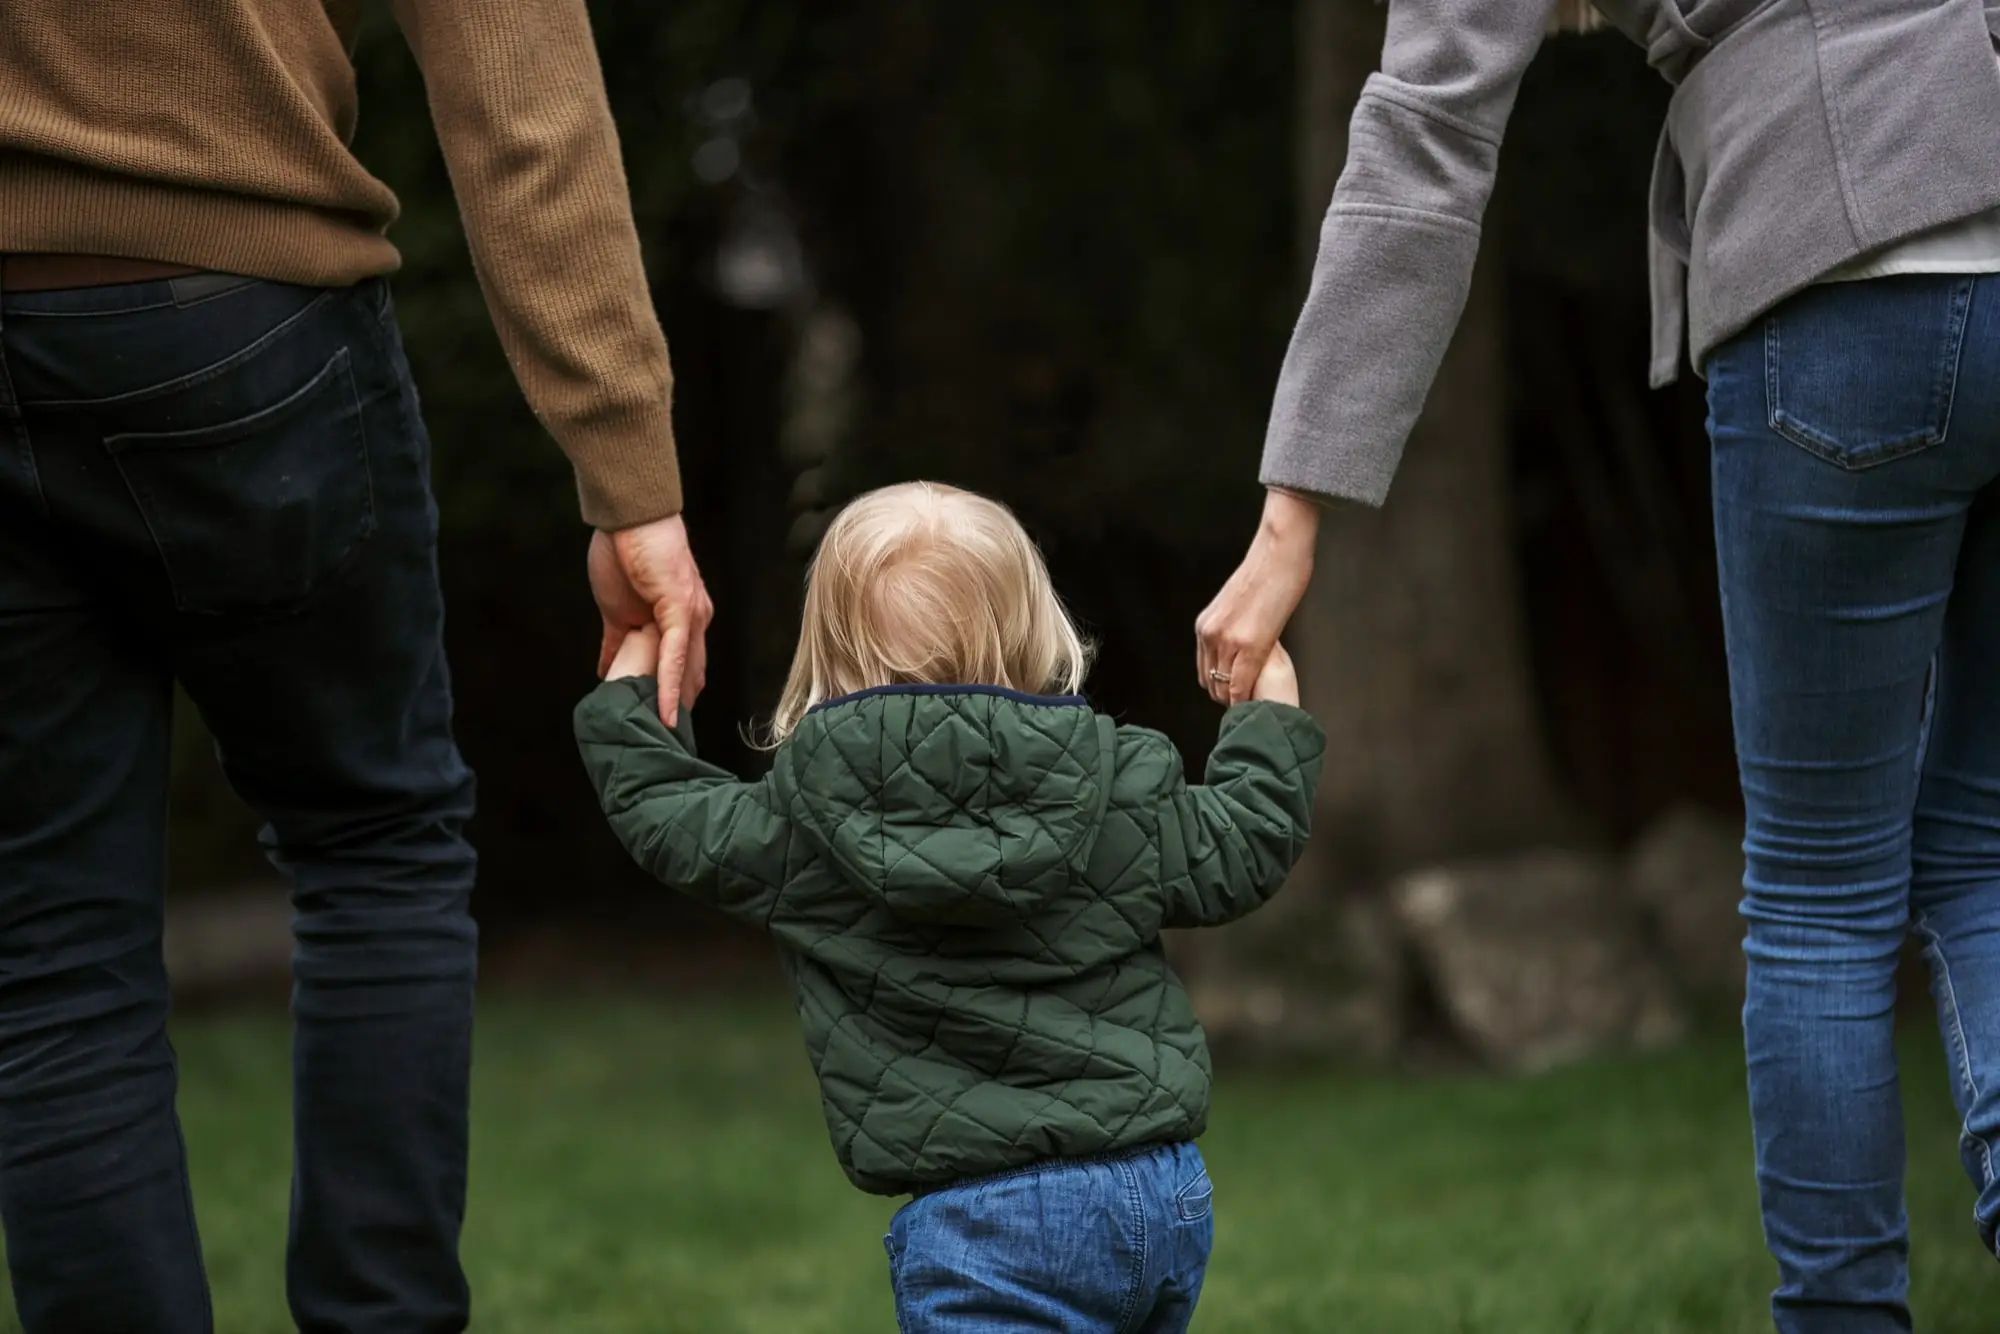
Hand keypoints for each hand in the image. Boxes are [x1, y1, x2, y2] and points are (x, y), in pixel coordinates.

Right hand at [589, 514, 713, 725]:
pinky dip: (667, 685)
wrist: (627, 517)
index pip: (683, 668)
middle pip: (690, 676)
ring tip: (666, 740)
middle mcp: (694, 620)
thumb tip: (607, 667)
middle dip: (679, 711)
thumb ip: (617, 640)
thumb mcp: (616, 609)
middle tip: (668, 745)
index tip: (664, 729)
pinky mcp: (680, 609)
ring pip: (685, 672)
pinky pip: (675, 656)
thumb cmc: (623, 553)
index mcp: (682, 619)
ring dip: (674, 706)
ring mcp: (690, 615)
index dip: (674, 698)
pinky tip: (662, 711)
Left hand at [1196, 488, 1318, 704]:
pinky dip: (1248, 697)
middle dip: (1227, 696)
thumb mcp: (1235, 604)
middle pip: (1211, 681)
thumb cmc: (1265, 572)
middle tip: (1246, 704)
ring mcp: (1227, 641)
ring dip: (1238, 700)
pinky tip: (1259, 702)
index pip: (1204, 669)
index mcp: (1204, 625)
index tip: (1233, 694)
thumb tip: (1239, 638)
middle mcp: (1209, 634)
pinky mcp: (1250, 645)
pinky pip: (1242, 683)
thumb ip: (1231, 625)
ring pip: (1225, 687)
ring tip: (1255, 705)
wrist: (1279, 552)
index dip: (1218, 686)